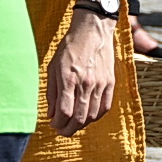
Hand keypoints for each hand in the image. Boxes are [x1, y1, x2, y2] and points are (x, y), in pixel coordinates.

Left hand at [48, 10, 116, 136]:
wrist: (92, 31)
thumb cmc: (69, 48)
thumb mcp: (53, 68)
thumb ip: (52, 93)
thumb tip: (52, 114)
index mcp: (69, 80)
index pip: (64, 112)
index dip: (57, 124)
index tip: (53, 124)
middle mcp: (86, 83)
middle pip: (79, 118)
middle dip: (68, 129)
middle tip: (62, 130)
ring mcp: (100, 83)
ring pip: (93, 115)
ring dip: (82, 124)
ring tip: (74, 123)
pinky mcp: (110, 81)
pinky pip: (105, 106)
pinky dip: (97, 116)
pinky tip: (89, 115)